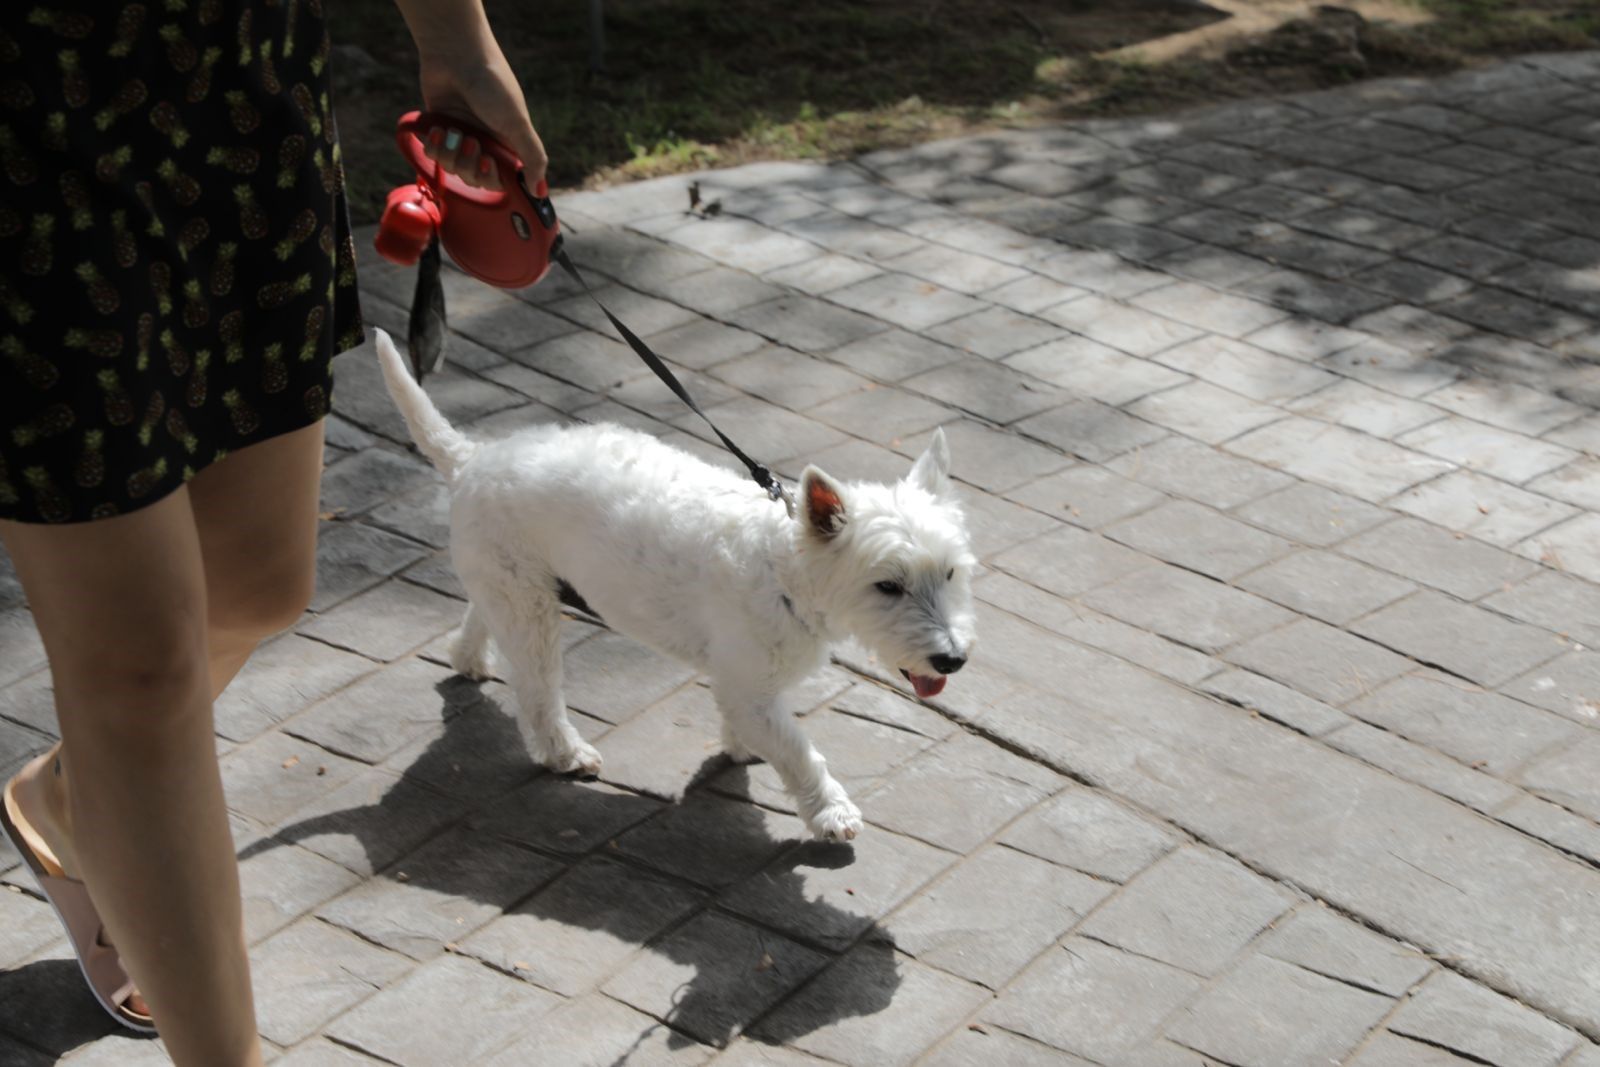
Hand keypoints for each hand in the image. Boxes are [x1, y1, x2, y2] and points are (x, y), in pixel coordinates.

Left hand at [417, 41, 546, 192]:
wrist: (456, 55)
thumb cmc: (492, 85)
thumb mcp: (518, 124)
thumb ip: (533, 159)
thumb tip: (541, 192)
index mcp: (507, 143)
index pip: (500, 180)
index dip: (491, 177)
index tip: (488, 160)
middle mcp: (486, 141)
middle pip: (474, 177)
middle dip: (469, 164)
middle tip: (471, 142)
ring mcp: (461, 135)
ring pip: (452, 167)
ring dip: (450, 153)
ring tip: (453, 131)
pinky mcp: (439, 128)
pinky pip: (433, 153)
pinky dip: (434, 144)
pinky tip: (438, 128)